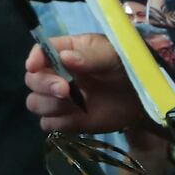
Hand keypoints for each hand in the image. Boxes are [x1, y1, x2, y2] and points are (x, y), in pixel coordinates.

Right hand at [25, 33, 148, 133]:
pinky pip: (48, 124)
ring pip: (35, 103)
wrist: (142, 99)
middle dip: (44, 85)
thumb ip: (90, 56)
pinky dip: (58, 123)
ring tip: (74, 104)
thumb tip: (65, 58)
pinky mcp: (67, 120)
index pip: (41, 51)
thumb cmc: (128, 67)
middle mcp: (57, 74)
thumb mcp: (113, 55)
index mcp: (67, 50)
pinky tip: (76, 118)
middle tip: (65, 90)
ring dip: (49, 105)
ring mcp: (60, 99)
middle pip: (32, 80)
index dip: (35, 58)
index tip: (34, 66)